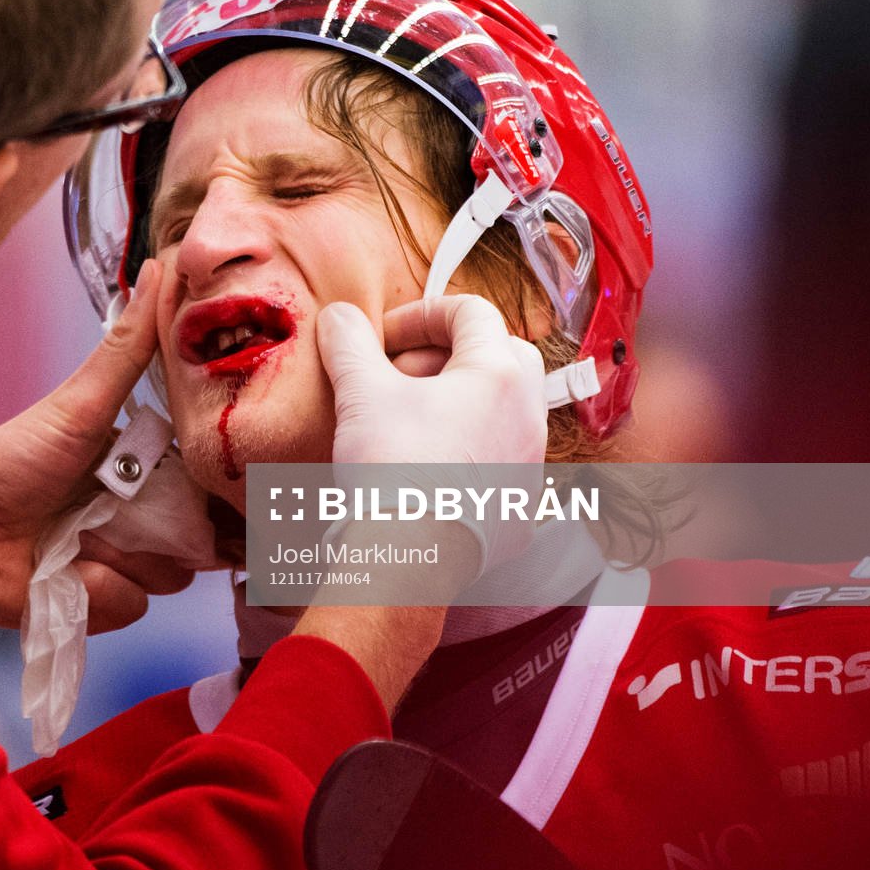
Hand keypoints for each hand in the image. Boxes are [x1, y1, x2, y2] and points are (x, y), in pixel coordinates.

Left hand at [0, 259, 194, 632]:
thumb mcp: (76, 406)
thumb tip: (161, 268)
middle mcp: (138, 515)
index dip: (225, 491)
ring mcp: (120, 563)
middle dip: (170, 530)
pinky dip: (95, 591)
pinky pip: (131, 607)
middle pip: (198, 538)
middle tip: (124, 512)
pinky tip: (60, 572)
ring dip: (121, 558)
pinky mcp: (98, 606)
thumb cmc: (5, 462)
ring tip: (74, 538)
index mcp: (142, 465)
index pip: (208, 484)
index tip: (239, 485)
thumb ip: (128, 349)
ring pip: (168, 576)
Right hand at [296, 297, 546, 678]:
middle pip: (500, 354)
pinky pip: (500, 459)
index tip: (383, 338)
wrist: (411, 557)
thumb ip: (349, 342)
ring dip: (458, 402)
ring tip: (409, 421)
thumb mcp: (359, 392)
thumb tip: (340, 316)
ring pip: (503, 408)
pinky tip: (426, 468)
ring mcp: (530, 462)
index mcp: (498, 373)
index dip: (421, 314)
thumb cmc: (393, 468)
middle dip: (446, 355)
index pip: (470, 312)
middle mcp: (527, 413)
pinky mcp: (520, 507)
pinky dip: (467, 449)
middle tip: (399, 377)